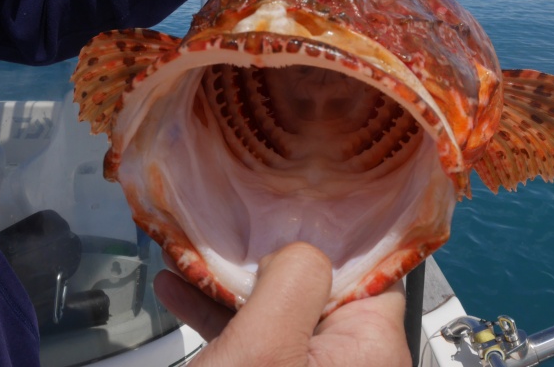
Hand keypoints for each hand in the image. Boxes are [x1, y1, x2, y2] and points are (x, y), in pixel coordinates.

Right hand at [154, 242, 410, 366]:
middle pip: (320, 291)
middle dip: (269, 260)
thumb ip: (295, 280)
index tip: (286, 201)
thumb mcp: (264, 346)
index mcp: (371, 352)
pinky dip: (227, 322)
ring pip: (284, 318)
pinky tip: (182, 297)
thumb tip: (302, 250)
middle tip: (231, 229)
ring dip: (237, 289)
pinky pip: (263, 349)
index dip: (327, 234)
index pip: (368, 271)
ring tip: (193, 262)